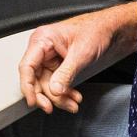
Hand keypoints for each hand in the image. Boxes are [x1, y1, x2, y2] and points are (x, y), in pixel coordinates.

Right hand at [19, 6, 136, 113]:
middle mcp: (42, 48)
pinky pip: (55, 82)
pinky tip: (73, 96)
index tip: (33, 101)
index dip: (27, 86)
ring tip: (72, 103)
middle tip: (54, 107)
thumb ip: (66, 73)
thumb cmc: (95, 31)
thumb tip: (54, 90)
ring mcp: (49, 57)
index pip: (27, 66)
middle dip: (47, 95)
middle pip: (35, 78)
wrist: (109, 30)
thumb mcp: (80, 54)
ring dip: (59, 96)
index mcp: (42, 39)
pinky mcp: (57, 64)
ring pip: (46, 83)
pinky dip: (64, 92)